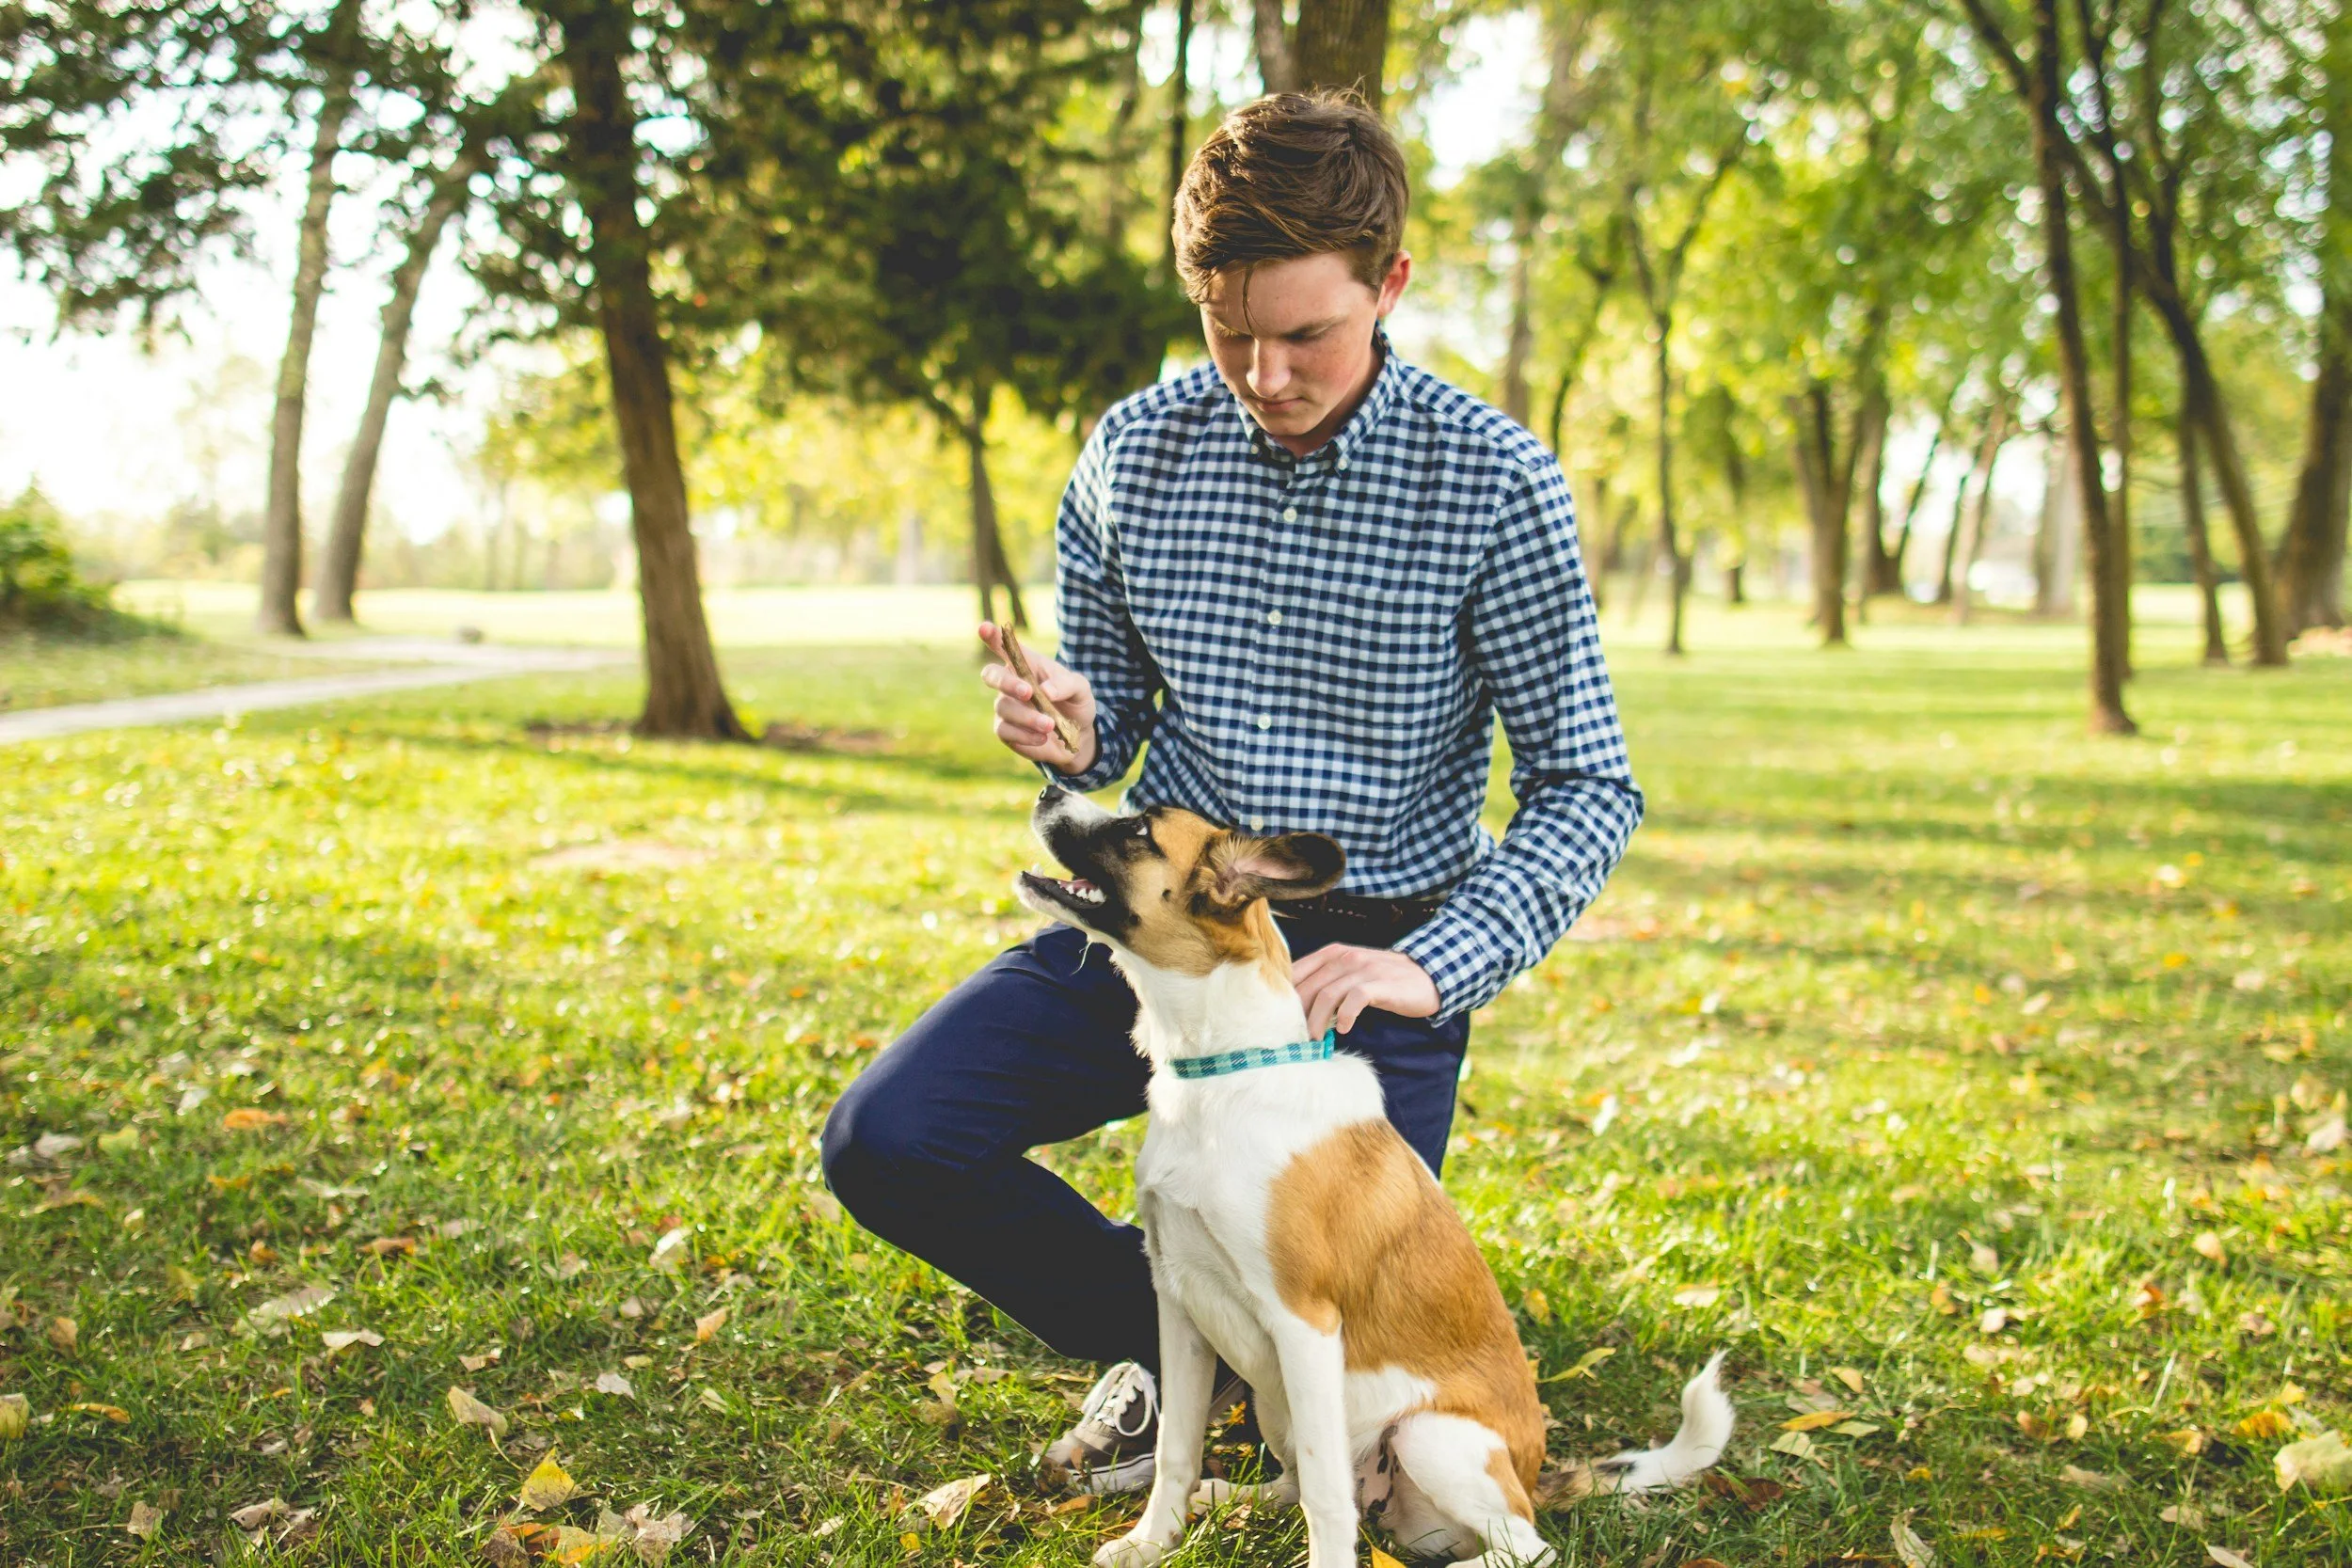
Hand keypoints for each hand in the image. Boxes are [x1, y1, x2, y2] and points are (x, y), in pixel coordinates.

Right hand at [978, 623, 1098, 775]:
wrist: (1079, 735)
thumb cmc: (1075, 702)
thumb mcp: (1080, 688)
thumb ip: (1066, 684)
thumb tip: (1045, 691)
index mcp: (1027, 664)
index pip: (1004, 646)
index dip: (992, 636)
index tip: (984, 627)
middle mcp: (1011, 683)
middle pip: (991, 675)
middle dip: (1007, 682)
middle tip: (1028, 692)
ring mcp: (1005, 707)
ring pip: (1003, 708)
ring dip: (1028, 717)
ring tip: (1050, 725)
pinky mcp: (1006, 731)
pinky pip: (1006, 731)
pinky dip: (1025, 736)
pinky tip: (1043, 738)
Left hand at [1291, 944, 1439, 1035]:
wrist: (1427, 975)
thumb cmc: (1383, 980)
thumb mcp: (1351, 974)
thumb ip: (1326, 983)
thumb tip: (1296, 1009)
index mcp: (1332, 954)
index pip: (1296, 971)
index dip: (1283, 997)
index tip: (1279, 1021)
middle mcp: (1345, 957)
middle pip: (1307, 986)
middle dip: (1297, 1015)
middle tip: (1294, 1037)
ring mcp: (1363, 969)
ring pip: (1327, 994)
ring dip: (1317, 1021)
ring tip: (1315, 1040)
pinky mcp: (1380, 983)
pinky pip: (1356, 999)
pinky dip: (1346, 1016)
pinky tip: (1345, 1029)